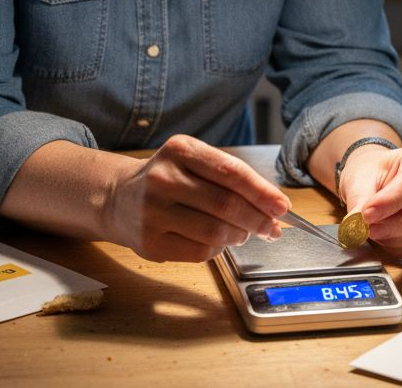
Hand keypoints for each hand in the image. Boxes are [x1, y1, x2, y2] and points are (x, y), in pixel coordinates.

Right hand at [105, 135, 288, 262]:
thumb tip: (275, 209)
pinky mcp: (149, 242)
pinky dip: (218, 249)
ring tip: (243, 233)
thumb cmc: (169, 179)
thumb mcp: (194, 162)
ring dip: (239, 236)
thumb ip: (232, 179)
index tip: (282, 206)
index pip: (232, 172)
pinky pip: (199, 252)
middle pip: (226, 205)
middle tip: (272, 227)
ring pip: (215, 232)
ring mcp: (152, 212)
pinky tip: (219, 242)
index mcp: (180, 150)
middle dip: (258, 219)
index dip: (262, 192)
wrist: (119, 197)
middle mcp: (163, 178)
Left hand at [338, 143, 401, 260]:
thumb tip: (356, 224)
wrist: (374, 182)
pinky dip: (400, 248)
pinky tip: (384, 238)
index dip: (390, 201)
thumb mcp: (360, 179)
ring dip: (397, 237)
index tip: (366, 213)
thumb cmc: (372, 174)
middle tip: (368, 229)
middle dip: (397, 224)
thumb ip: (359, 201)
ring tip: (372, 231)